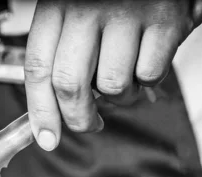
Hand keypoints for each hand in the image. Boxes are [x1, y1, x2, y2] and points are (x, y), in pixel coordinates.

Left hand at [24, 0, 201, 150]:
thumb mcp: (78, 11)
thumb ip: (66, 54)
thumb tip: (59, 109)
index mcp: (58, 4)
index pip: (38, 68)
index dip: (41, 111)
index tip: (47, 138)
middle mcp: (87, 7)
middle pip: (70, 84)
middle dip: (79, 118)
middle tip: (89, 124)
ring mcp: (126, 13)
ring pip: (112, 86)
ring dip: (120, 95)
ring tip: (126, 74)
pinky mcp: (163, 21)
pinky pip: (148, 75)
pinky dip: (149, 79)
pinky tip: (147, 58)